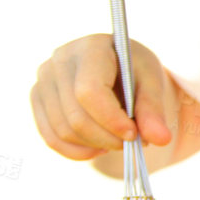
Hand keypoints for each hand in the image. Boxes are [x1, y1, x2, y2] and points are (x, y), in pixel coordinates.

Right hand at [31, 34, 178, 159]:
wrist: (114, 65)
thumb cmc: (134, 71)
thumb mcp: (151, 82)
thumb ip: (154, 109)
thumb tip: (162, 139)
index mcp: (91, 48)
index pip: (90, 92)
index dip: (111, 120)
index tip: (134, 135)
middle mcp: (60, 60)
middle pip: (76, 115)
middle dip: (107, 137)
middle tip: (133, 143)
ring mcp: (43, 80)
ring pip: (63, 130)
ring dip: (95, 145)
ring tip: (119, 142)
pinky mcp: (37, 98)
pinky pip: (51, 137)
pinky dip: (77, 151)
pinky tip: (100, 149)